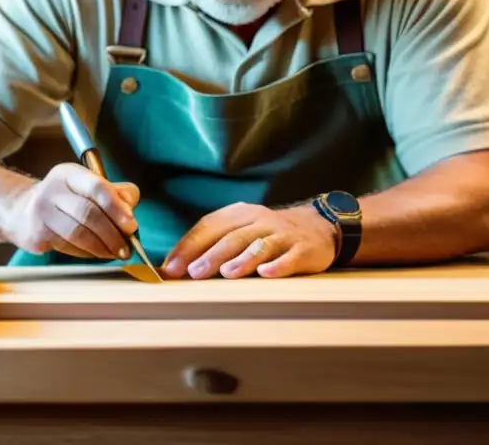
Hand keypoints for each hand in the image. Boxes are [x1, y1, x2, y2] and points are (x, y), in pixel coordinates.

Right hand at [5, 162, 139, 259]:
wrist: (22, 212)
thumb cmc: (66, 200)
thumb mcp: (88, 188)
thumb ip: (115, 193)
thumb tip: (130, 208)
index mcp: (69, 173)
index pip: (96, 186)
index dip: (116, 207)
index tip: (132, 225)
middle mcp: (52, 189)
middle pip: (88, 212)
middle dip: (112, 233)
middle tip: (127, 246)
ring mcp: (41, 212)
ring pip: (78, 233)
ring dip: (101, 247)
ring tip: (116, 253)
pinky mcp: (36, 234)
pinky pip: (68, 247)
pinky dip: (87, 253)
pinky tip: (96, 253)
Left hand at [162, 202, 337, 279]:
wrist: (317, 227)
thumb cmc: (268, 234)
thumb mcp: (241, 231)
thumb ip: (212, 245)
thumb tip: (176, 268)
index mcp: (240, 214)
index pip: (210, 227)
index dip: (189, 247)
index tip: (172, 268)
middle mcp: (260, 221)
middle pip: (232, 237)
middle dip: (211, 256)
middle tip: (193, 274)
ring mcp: (282, 235)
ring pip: (259, 245)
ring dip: (242, 259)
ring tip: (227, 273)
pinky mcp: (303, 250)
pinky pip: (289, 257)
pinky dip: (278, 265)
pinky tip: (266, 274)